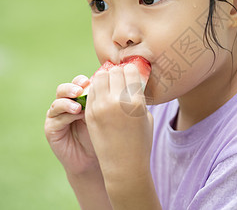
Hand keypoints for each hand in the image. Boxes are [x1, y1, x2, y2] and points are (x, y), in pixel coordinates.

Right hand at [44, 75, 100, 175]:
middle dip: (71, 88)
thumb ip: (101, 102)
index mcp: (79, 98)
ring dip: (68, 102)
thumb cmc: (102, 136)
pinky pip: (56, 118)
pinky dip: (66, 115)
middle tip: (80, 89)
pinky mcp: (51, 128)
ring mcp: (56, 116)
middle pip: (63, 89)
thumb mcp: (103, 116)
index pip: (77, 84)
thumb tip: (108, 85)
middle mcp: (66, 104)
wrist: (93, 160)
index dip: (82, 81)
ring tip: (79, 106)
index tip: (90, 80)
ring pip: (58, 103)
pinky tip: (75, 115)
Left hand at [85, 63, 153, 186]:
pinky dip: (97, 90)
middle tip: (121, 80)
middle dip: (118, 73)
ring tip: (110, 87)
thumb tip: (131, 80)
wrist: (124, 166)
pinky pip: (91, 91)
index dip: (132, 71)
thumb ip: (138, 96)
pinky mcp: (90, 113)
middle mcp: (117, 101)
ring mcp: (100, 107)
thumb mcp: (146, 116)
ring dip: (105, 79)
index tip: (133, 75)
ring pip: (99, 78)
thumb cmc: (141, 141)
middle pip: (113, 71)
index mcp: (136, 101)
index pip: (130, 70)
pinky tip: (103, 97)